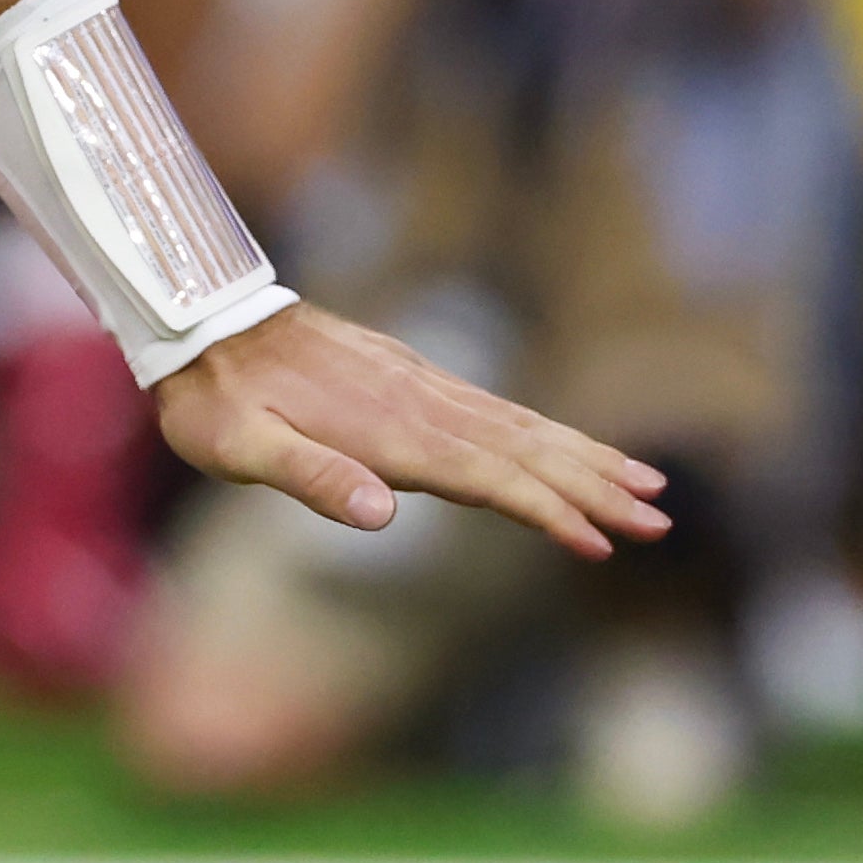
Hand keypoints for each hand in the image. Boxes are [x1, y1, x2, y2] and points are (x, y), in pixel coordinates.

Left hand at [152, 304, 671, 560]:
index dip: (546, 510)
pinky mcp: (411, 379)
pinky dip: (544, 432)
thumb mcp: (240, 449)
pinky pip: (495, 410)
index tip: (599, 542)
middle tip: (659, 519)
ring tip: (644, 485)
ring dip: (584, 458)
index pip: (487, 477)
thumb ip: (312, 477)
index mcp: (388, 432)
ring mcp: (420, 387)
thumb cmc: (214, 399)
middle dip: (594, 486)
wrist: (203, 320)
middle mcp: (418, 405)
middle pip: (525, 450)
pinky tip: (565, 447)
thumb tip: (384, 516)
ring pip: (520, 427)